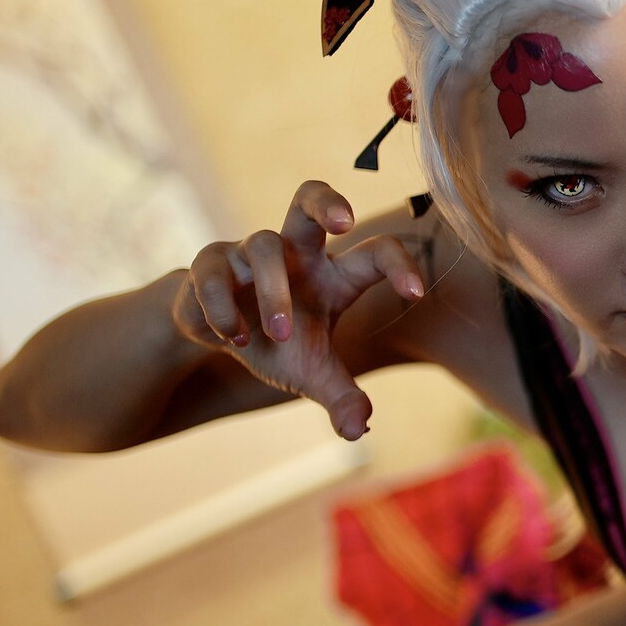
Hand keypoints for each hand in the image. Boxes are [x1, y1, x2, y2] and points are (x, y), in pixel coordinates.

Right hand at [174, 181, 423, 439]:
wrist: (217, 335)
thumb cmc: (278, 345)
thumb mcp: (311, 374)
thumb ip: (340, 397)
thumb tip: (357, 429)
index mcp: (334, 275)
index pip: (374, 253)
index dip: (398, 265)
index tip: (416, 294)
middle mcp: (297, 254)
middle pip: (310, 196)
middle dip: (327, 201)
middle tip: (344, 223)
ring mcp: (250, 253)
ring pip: (264, 246)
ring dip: (274, 293)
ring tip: (277, 337)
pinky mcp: (210, 263)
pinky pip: (215, 272)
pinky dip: (224, 305)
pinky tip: (232, 339)